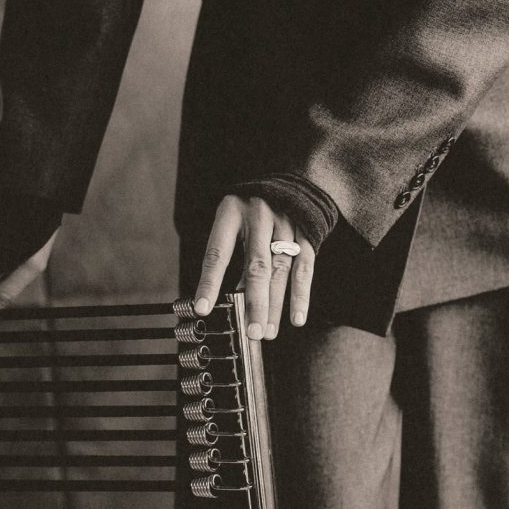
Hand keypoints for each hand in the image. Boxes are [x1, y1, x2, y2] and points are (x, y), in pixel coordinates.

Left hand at [193, 195, 314, 338]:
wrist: (287, 177)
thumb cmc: (249, 207)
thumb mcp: (231, 218)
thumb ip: (229, 253)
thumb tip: (226, 297)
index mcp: (232, 211)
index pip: (218, 252)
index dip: (209, 282)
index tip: (202, 308)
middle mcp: (260, 216)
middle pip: (257, 265)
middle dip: (254, 302)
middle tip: (251, 331)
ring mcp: (286, 223)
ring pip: (281, 270)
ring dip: (275, 305)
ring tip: (266, 332)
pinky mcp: (306, 232)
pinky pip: (304, 268)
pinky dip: (301, 295)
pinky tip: (296, 318)